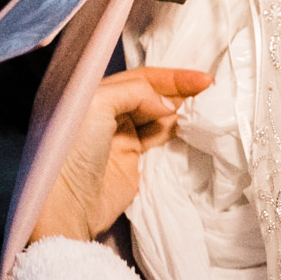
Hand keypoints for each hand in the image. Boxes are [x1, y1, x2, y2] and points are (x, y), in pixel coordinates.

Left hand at [28, 66, 212, 246]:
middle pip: (153, 94)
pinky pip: (160, 138)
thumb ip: (136, 93)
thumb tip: (168, 107)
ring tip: (207, 107)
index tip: (203, 80)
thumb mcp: (98, 103)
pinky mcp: (132, 160)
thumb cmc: (73, 150)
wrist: (69, 202)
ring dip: (182, 110)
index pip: (141, 78)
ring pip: (159, 115)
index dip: (173, 77)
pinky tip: (193, 127)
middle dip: (181, 91)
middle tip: (212, 92)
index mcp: (96, 93)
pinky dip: (178, 131)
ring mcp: (121, 137)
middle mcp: (108, 112)